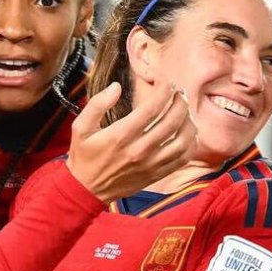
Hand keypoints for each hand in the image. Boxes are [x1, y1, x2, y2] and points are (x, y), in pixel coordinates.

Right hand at [66, 82, 196, 202]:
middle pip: (172, 121)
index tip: (166, 81)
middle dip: (180, 101)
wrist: (87, 189)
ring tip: (185, 110)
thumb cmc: (83, 155)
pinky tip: (188, 132)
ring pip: (182, 140)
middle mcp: (139, 150)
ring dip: (189, 121)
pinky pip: (183, 158)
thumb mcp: (80, 127)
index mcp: (121, 135)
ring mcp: (150, 164)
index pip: (152, 108)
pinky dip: (191, 143)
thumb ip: (97, 104)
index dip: (164, 90)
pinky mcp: (157, 175)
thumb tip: (116, 87)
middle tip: (179, 92)